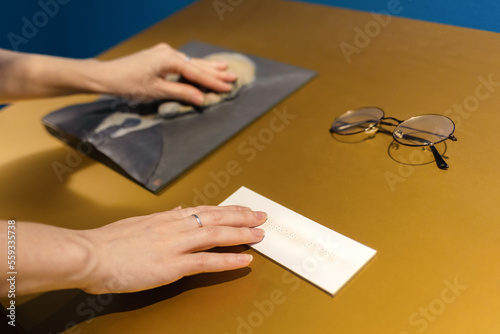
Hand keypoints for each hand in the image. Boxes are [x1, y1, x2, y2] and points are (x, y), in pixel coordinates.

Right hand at [79, 205, 265, 293]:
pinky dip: (228, 260)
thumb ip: (163, 219)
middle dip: (242, 217)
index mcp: (167, 218)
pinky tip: (244, 259)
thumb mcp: (138, 223)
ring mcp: (175, 245)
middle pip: (217, 218)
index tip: (244, 210)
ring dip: (241, 235)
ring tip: (260, 235)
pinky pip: (206, 261)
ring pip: (216, 235)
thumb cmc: (107, 242)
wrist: (89, 254)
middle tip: (261, 217)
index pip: (206, 210)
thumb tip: (180, 211)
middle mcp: (175, 227)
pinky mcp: (171, 265)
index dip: (228, 210)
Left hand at [94, 43, 236, 104]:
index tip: (228, 87)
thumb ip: (180, 93)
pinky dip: (195, 67)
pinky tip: (203, 66)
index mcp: (168, 59)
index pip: (196, 72)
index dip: (213, 82)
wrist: (106, 76)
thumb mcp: (156, 91)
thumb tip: (201, 98)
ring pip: (191, 62)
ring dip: (207, 67)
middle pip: (196, 64)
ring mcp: (163, 53)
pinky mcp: (159, 57)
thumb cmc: (127, 84)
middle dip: (215, 72)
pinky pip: (183, 62)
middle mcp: (168, 52)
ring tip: (225, 68)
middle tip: (234, 76)